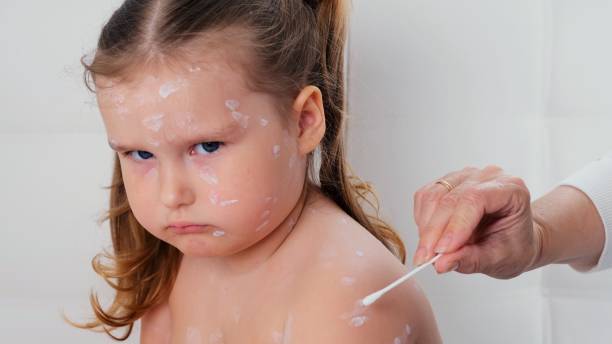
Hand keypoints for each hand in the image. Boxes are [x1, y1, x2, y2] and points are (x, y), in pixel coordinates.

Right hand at [412, 166, 541, 278]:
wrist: (514, 238)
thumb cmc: (514, 246)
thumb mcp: (499, 260)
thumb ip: (470, 260)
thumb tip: (442, 263)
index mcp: (511, 190)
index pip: (475, 199)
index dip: (454, 226)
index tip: (441, 251)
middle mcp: (487, 177)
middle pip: (450, 198)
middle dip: (434, 232)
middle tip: (425, 259)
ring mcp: (465, 177)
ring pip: (433, 196)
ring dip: (425, 226)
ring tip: (428, 251)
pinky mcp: (447, 183)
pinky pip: (425, 197)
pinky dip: (423, 220)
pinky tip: (430, 236)